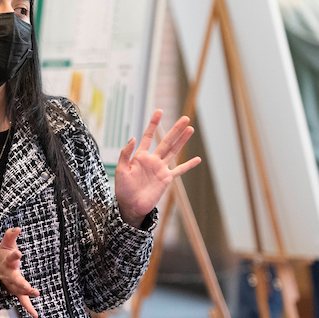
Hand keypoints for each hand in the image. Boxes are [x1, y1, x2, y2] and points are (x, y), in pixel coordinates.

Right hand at [0, 227, 38, 317]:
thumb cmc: (4, 256)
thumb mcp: (6, 244)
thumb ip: (10, 235)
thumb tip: (17, 228)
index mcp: (6, 263)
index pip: (10, 258)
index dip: (14, 255)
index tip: (19, 253)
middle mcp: (8, 276)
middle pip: (14, 280)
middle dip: (21, 283)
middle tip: (28, 287)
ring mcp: (12, 285)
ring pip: (18, 291)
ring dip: (26, 293)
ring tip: (35, 293)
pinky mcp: (17, 292)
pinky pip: (22, 301)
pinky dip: (28, 308)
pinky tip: (36, 315)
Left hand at [114, 110, 201, 226]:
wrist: (130, 206)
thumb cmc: (123, 189)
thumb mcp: (121, 170)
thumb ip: (125, 154)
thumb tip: (133, 137)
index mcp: (140, 156)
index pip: (148, 136)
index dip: (153, 124)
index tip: (159, 111)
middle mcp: (153, 160)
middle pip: (166, 141)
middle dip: (175, 129)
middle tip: (185, 118)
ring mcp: (161, 169)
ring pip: (174, 151)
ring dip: (182, 141)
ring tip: (190, 129)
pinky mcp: (166, 179)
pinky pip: (179, 170)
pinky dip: (188, 165)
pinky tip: (197, 159)